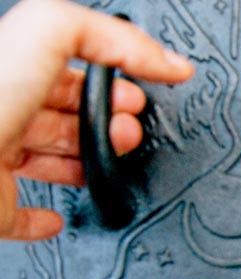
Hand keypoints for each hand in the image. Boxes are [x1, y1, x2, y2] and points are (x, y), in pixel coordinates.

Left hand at [0, 0, 192, 240]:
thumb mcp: (47, 31)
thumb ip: (102, 33)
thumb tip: (159, 58)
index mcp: (10, 68)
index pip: (63, 63)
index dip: (110, 69)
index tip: (147, 79)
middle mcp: (0, 110)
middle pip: (60, 110)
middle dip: (105, 116)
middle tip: (132, 123)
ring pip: (47, 158)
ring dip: (86, 160)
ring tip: (113, 160)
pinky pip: (17, 214)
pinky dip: (42, 219)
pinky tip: (57, 218)